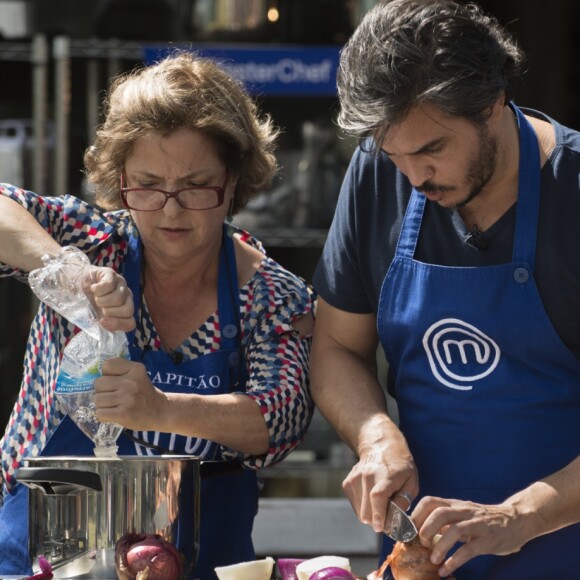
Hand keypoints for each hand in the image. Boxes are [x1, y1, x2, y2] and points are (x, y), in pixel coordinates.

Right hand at [83, 266, 134, 331]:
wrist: (73, 284)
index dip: (117, 324)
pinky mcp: (112, 274)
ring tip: (95, 296)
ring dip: (101, 300)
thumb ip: (102, 324)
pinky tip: (93, 288)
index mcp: (124, 310)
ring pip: (119, 298)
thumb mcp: (94, 318)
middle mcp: (126, 297)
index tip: (101, 321)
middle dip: (109, 311)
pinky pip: (109, 285)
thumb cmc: (86, 303)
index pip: (130, 323)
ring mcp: (121, 284)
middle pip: (128, 310)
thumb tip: (103, 322)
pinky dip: (97, 289)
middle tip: (98, 306)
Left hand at [94, 358, 166, 430]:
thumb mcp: (138, 375)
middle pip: (98, 383)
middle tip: (114, 396)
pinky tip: (114, 414)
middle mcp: (131, 381)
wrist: (160, 411)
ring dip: (102, 405)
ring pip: (97, 399)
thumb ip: (120, 372)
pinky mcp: (123, 413)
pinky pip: (100, 413)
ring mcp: (127, 398)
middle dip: (102, 391)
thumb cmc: (144, 393)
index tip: (116, 382)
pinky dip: (104, 416)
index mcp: (135, 369)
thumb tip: (92, 376)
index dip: (108, 375)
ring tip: (114, 406)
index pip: (107, 365)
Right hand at [342, 437, 418, 532]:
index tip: (380, 527)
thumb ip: (404, 500)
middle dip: (377, 520)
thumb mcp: (411, 481)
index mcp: (386, 475)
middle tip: (388, 517)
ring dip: (371, 514)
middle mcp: (367, 476)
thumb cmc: (400, 466)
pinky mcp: (347, 483)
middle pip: (366, 510)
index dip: (378, 514)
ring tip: (381, 503)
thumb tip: (396, 519)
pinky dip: (364, 507)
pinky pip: (355, 506)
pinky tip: (371, 497)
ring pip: (360, 512)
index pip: (377, 496)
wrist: (380, 446)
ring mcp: (354, 479)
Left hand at [412, 496, 526, 576]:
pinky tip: (445, 569)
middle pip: (439, 512)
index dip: (416, 514)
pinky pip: (469, 549)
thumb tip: (422, 531)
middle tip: (420, 543)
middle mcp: (465, 511)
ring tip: (433, 559)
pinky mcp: (489, 540)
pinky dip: (455, 560)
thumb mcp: (464, 515)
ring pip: (454, 530)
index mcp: (456, 505)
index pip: (430, 501)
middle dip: (425, 528)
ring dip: (439, 545)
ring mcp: (477, 524)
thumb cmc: (485, 520)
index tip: (409, 530)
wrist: (517, 519)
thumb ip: (446, 521)